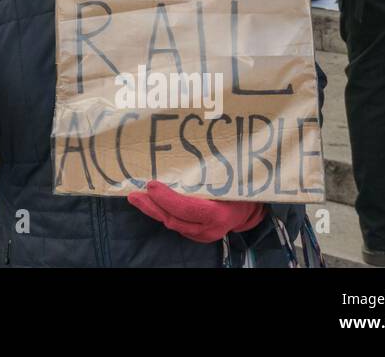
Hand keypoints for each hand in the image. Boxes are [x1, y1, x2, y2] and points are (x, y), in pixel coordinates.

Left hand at [127, 180, 265, 243]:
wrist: (250, 211)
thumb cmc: (241, 189)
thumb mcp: (231, 180)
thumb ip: (211, 174)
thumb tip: (190, 150)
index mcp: (219, 214)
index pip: (188, 209)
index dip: (167, 199)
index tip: (151, 185)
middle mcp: (209, 229)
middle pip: (175, 219)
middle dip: (152, 206)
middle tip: (134, 194)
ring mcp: (202, 235)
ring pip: (172, 223)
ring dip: (153, 210)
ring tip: (136, 198)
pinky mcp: (196, 235)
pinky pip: (176, 224)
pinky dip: (161, 213)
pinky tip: (150, 202)